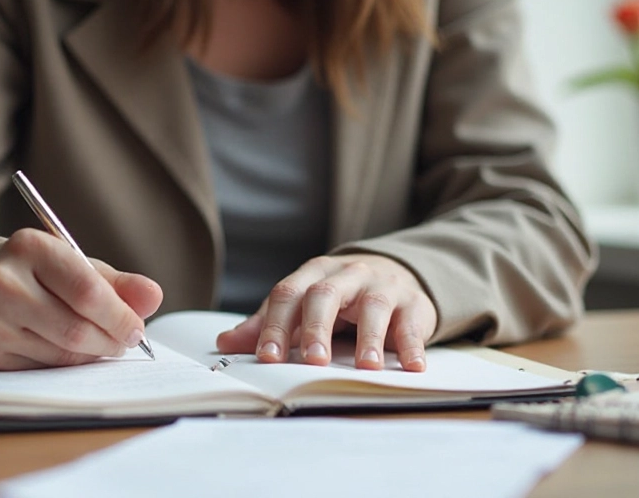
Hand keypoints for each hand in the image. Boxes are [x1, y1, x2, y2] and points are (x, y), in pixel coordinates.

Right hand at [0, 228, 162, 370]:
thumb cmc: (44, 276)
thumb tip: (153, 297)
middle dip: (110, 341)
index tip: (138, 330)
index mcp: (30, 246)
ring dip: (90, 355)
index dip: (120, 316)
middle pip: (75, 328)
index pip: (87, 290)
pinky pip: (42, 369)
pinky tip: (66, 350)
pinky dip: (65, 365)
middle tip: (124, 342)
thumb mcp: (81, 268)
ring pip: (61, 353)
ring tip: (98, 343)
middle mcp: (1, 279)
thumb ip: (120, 284)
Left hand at [215, 254, 436, 371]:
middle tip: (312, 360)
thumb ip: (268, 323)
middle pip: (325, 296)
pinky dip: (412, 345)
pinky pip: (411, 323)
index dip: (275, 326)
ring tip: (366, 366)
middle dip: (316, 328)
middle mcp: (345, 275)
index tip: (267, 358)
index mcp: (312, 275)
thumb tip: (226, 344)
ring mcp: (380, 286)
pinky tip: (412, 366)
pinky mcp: (412, 302)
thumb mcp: (303, 303)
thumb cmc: (340, 296)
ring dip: (369, 338)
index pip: (287, 295)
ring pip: (373, 306)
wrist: (395, 272)